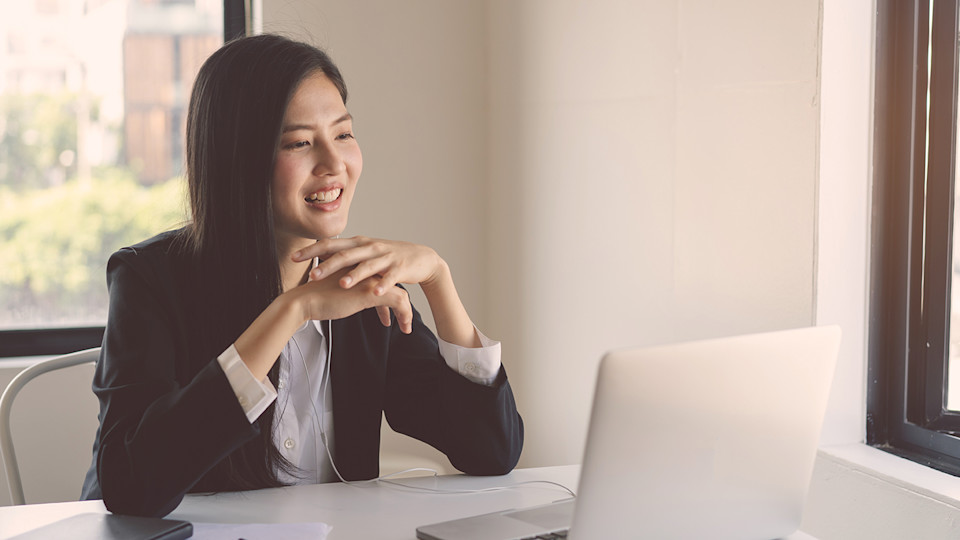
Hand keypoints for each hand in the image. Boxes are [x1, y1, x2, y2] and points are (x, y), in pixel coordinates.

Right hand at [291, 266, 413, 332]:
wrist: (302, 302)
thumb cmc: (314, 299)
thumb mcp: (335, 291)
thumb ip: (345, 291)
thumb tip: (348, 301)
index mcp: (358, 267)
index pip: (380, 279)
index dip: (385, 294)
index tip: (386, 310)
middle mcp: (366, 271)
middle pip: (392, 286)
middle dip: (399, 304)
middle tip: (403, 318)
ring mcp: (370, 280)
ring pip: (400, 294)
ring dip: (405, 312)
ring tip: (406, 327)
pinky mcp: (371, 292)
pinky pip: (399, 302)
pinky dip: (404, 315)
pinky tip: (404, 328)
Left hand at [293, 236, 444, 295]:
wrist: (420, 257)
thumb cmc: (386, 257)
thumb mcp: (363, 252)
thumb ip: (343, 254)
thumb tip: (318, 257)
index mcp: (358, 243)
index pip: (331, 244)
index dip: (312, 250)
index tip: (294, 258)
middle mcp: (370, 247)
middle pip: (346, 254)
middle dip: (328, 265)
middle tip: (312, 275)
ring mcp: (385, 257)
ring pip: (367, 266)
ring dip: (354, 275)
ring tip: (342, 284)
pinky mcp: (400, 268)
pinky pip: (391, 277)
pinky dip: (383, 285)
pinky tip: (376, 293)